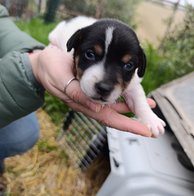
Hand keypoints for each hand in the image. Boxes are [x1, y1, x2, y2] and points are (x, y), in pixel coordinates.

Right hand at [29, 45, 155, 136]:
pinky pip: (110, 93)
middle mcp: (89, 102)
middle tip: (153, 124)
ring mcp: (91, 95)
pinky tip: (130, 92)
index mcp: (83, 103)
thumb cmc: (50, 70)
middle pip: (116, 114)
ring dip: (132, 106)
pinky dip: (122, 94)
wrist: (44, 63)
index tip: (145, 131)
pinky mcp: (91, 86)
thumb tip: (97, 107)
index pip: (109, 118)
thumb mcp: (61, 80)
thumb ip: (76, 93)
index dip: (128, 125)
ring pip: (115, 104)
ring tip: (149, 103)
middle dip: (135, 120)